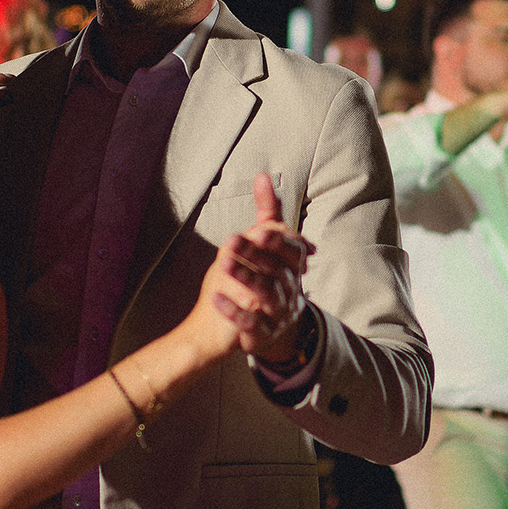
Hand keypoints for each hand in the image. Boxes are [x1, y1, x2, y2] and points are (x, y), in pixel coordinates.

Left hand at [201, 173, 315, 364]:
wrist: (268, 326)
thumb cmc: (267, 276)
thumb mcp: (267, 245)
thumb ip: (268, 213)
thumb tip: (262, 175)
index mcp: (292, 266)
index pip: (291, 251)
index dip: (277, 241)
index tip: (258, 231)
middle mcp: (290, 288)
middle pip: (275, 270)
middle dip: (254, 255)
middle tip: (230, 241)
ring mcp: (278, 312)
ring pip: (265, 294)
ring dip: (245, 277)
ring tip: (222, 262)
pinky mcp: (262, 333)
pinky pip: (250, 322)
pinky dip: (233, 310)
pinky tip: (215, 297)